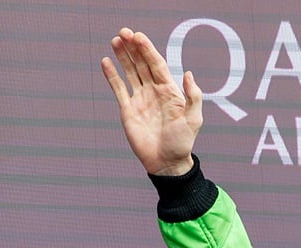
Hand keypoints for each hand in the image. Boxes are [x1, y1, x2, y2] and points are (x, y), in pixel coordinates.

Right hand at [100, 28, 201, 175]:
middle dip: (133, 48)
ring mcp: (140, 99)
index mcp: (170, 91)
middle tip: (124, 32)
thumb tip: (188, 73)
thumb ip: (193, 96)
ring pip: (130, 72)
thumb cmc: (182, 142)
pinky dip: (112, 75)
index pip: (157, 64)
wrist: (167, 162)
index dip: (147, 50)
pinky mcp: (128, 109)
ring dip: (123, 56)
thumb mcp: (194, 119)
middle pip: (142, 64)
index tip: (138, 36)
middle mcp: (154, 91)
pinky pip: (118, 88)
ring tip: (115, 40)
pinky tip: (106, 61)